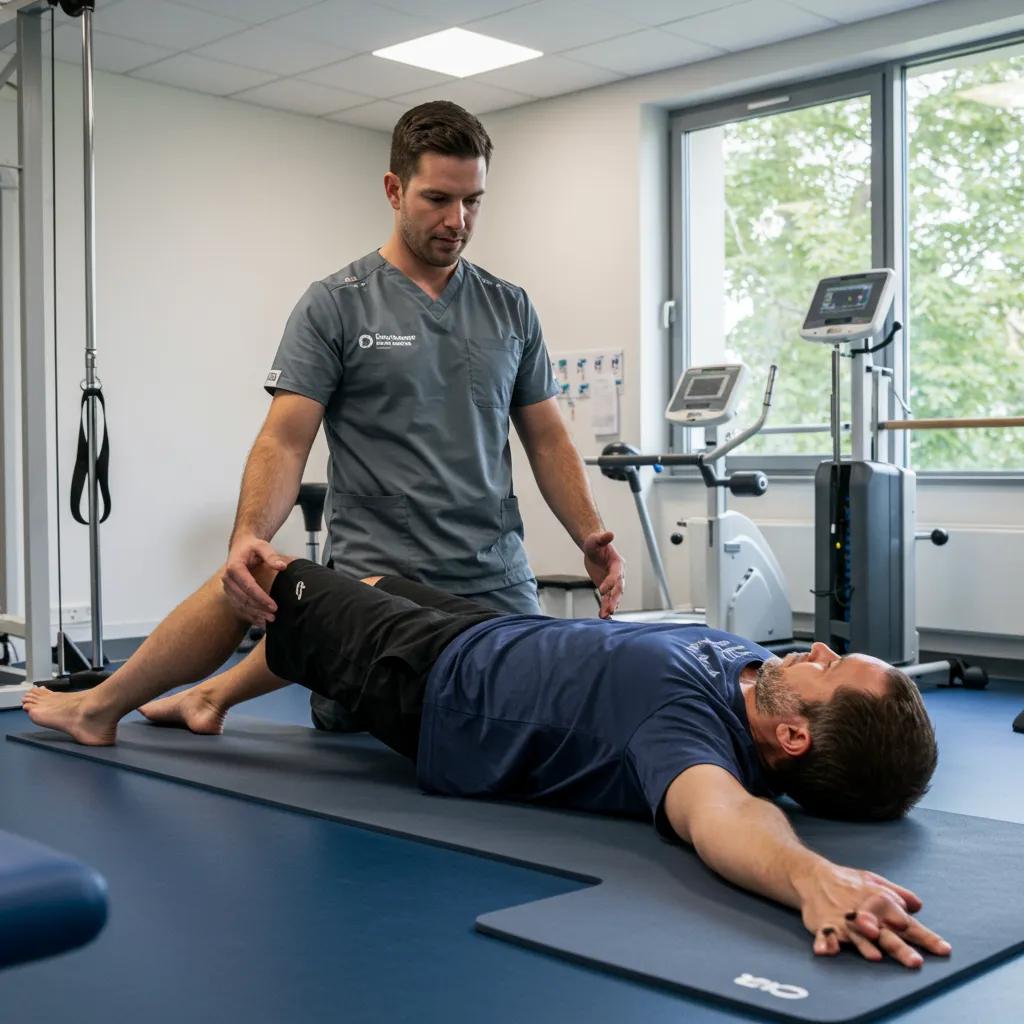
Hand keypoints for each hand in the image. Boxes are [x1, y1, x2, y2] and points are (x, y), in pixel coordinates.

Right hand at [222, 534, 287, 626]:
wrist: (241, 547)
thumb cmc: (252, 546)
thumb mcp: (262, 546)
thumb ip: (271, 556)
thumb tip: (282, 566)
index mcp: (234, 567)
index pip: (248, 586)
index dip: (261, 598)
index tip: (273, 606)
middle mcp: (227, 578)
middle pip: (243, 598)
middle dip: (259, 608)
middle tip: (273, 616)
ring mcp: (227, 587)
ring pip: (240, 605)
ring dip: (254, 614)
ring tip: (269, 620)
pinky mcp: (230, 593)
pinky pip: (238, 607)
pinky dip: (248, 615)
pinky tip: (259, 621)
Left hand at [582, 530, 624, 618]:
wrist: (594, 549)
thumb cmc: (595, 543)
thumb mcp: (596, 540)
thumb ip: (602, 538)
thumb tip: (610, 533)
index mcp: (618, 564)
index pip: (615, 575)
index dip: (610, 582)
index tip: (602, 590)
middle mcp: (618, 574)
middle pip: (618, 589)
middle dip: (614, 599)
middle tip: (610, 609)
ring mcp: (613, 582)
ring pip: (614, 596)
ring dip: (610, 606)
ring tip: (605, 616)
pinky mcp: (606, 588)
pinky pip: (607, 599)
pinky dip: (605, 607)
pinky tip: (602, 616)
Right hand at [797, 861, 950, 968]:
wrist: (813, 875)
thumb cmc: (847, 882)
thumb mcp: (874, 881)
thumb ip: (898, 894)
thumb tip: (919, 906)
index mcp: (880, 903)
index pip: (908, 924)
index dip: (927, 938)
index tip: (944, 950)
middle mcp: (865, 914)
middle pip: (886, 934)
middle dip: (900, 948)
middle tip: (915, 961)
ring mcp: (844, 920)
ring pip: (857, 935)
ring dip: (864, 945)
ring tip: (874, 956)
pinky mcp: (825, 924)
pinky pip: (825, 935)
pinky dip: (825, 942)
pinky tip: (827, 950)